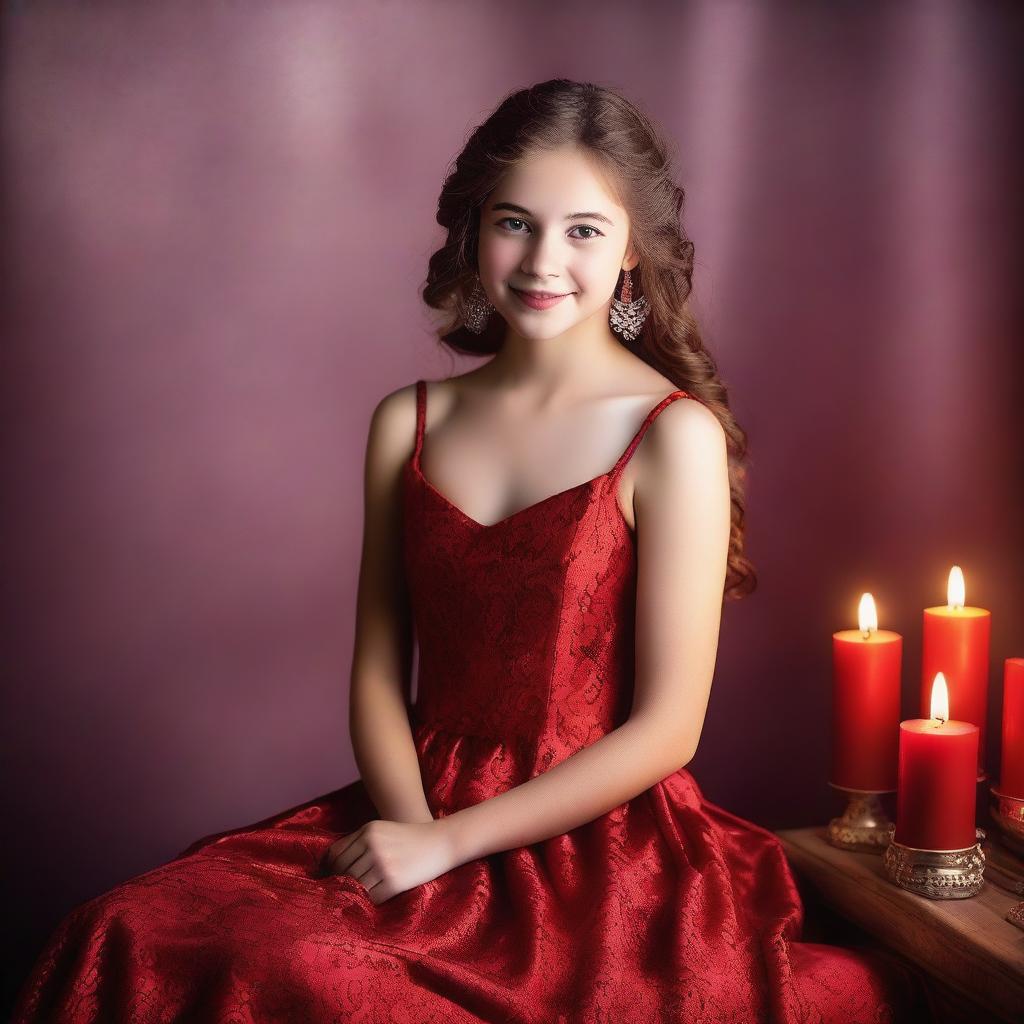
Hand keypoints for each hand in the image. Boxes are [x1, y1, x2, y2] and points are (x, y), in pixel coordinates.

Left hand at [322, 818, 457, 904]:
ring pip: (355, 885)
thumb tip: (334, 864)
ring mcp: (383, 864)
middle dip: (340, 883)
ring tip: (355, 898)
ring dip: (354, 893)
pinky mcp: (394, 881)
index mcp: (368, 831)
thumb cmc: (412, 837)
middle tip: (339, 893)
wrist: (442, 842)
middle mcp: (372, 845)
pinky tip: (373, 900)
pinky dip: (370, 901)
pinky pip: (372, 897)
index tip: (329, 878)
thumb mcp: (384, 830)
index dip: (330, 868)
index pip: (336, 853)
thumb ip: (361, 842)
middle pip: (343, 871)